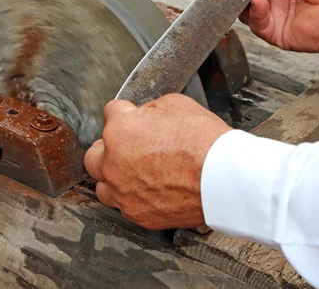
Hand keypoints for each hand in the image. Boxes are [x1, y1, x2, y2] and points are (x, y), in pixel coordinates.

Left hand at [84, 94, 231, 229]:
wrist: (224, 178)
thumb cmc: (204, 141)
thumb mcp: (175, 104)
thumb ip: (149, 110)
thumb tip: (144, 116)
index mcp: (120, 130)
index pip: (109, 112)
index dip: (125, 112)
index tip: (131, 116)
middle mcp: (113, 163)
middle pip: (94, 153)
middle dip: (110, 146)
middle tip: (129, 145)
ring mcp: (123, 192)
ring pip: (103, 185)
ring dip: (114, 175)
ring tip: (135, 171)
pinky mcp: (137, 214)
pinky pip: (123, 204)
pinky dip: (132, 196)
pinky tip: (149, 188)